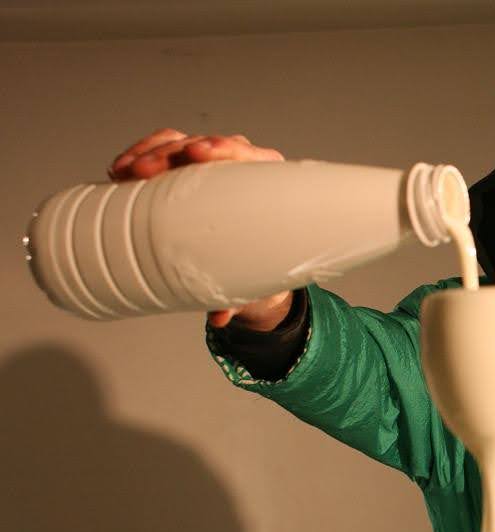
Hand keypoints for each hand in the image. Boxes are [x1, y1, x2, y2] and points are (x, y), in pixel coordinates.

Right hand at [108, 129, 291, 329]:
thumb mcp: (256, 280)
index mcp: (268, 184)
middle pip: (206, 146)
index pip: (247, 155)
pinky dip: (141, 158)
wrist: (256, 265)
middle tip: (143, 170)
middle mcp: (241, 167)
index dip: (223, 149)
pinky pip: (164, 153)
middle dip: (172, 152)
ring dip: (149, 153)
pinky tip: (119, 170)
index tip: (200, 154)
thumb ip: (239, 296)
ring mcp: (213, 166)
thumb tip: (219, 317)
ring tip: (123, 171)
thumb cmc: (263, 264)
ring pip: (180, 144)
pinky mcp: (188, 171)